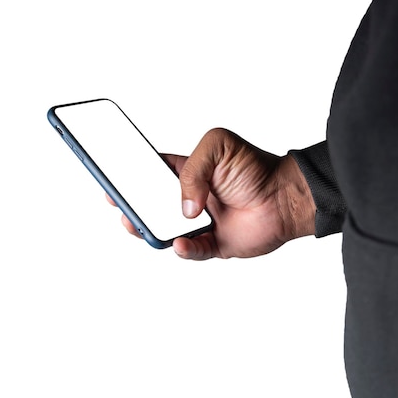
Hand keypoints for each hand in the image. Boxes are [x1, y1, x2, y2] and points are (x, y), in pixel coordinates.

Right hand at [108, 128, 315, 259]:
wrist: (285, 196)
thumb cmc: (256, 167)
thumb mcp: (219, 146)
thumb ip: (193, 169)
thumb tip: (184, 207)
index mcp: (187, 172)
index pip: (151, 174)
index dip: (131, 177)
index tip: (112, 178)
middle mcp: (190, 199)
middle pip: (152, 205)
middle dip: (133, 206)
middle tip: (120, 204)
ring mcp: (200, 223)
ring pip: (166, 231)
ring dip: (150, 229)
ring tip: (139, 225)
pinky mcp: (215, 244)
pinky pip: (192, 251)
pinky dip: (183, 250)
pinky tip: (178, 242)